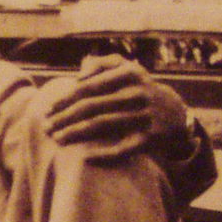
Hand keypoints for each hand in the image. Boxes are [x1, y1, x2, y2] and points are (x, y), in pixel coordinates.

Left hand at [43, 53, 190, 158]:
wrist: (175, 113)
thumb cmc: (139, 89)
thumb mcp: (127, 69)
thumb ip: (101, 65)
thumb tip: (79, 75)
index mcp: (129, 73)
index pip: (88, 87)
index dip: (64, 100)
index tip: (48, 109)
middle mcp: (138, 93)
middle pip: (90, 107)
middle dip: (64, 118)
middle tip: (46, 127)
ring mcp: (144, 116)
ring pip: (101, 126)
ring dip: (74, 134)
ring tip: (57, 139)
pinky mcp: (149, 139)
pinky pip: (121, 149)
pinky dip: (102, 154)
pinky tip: (85, 157)